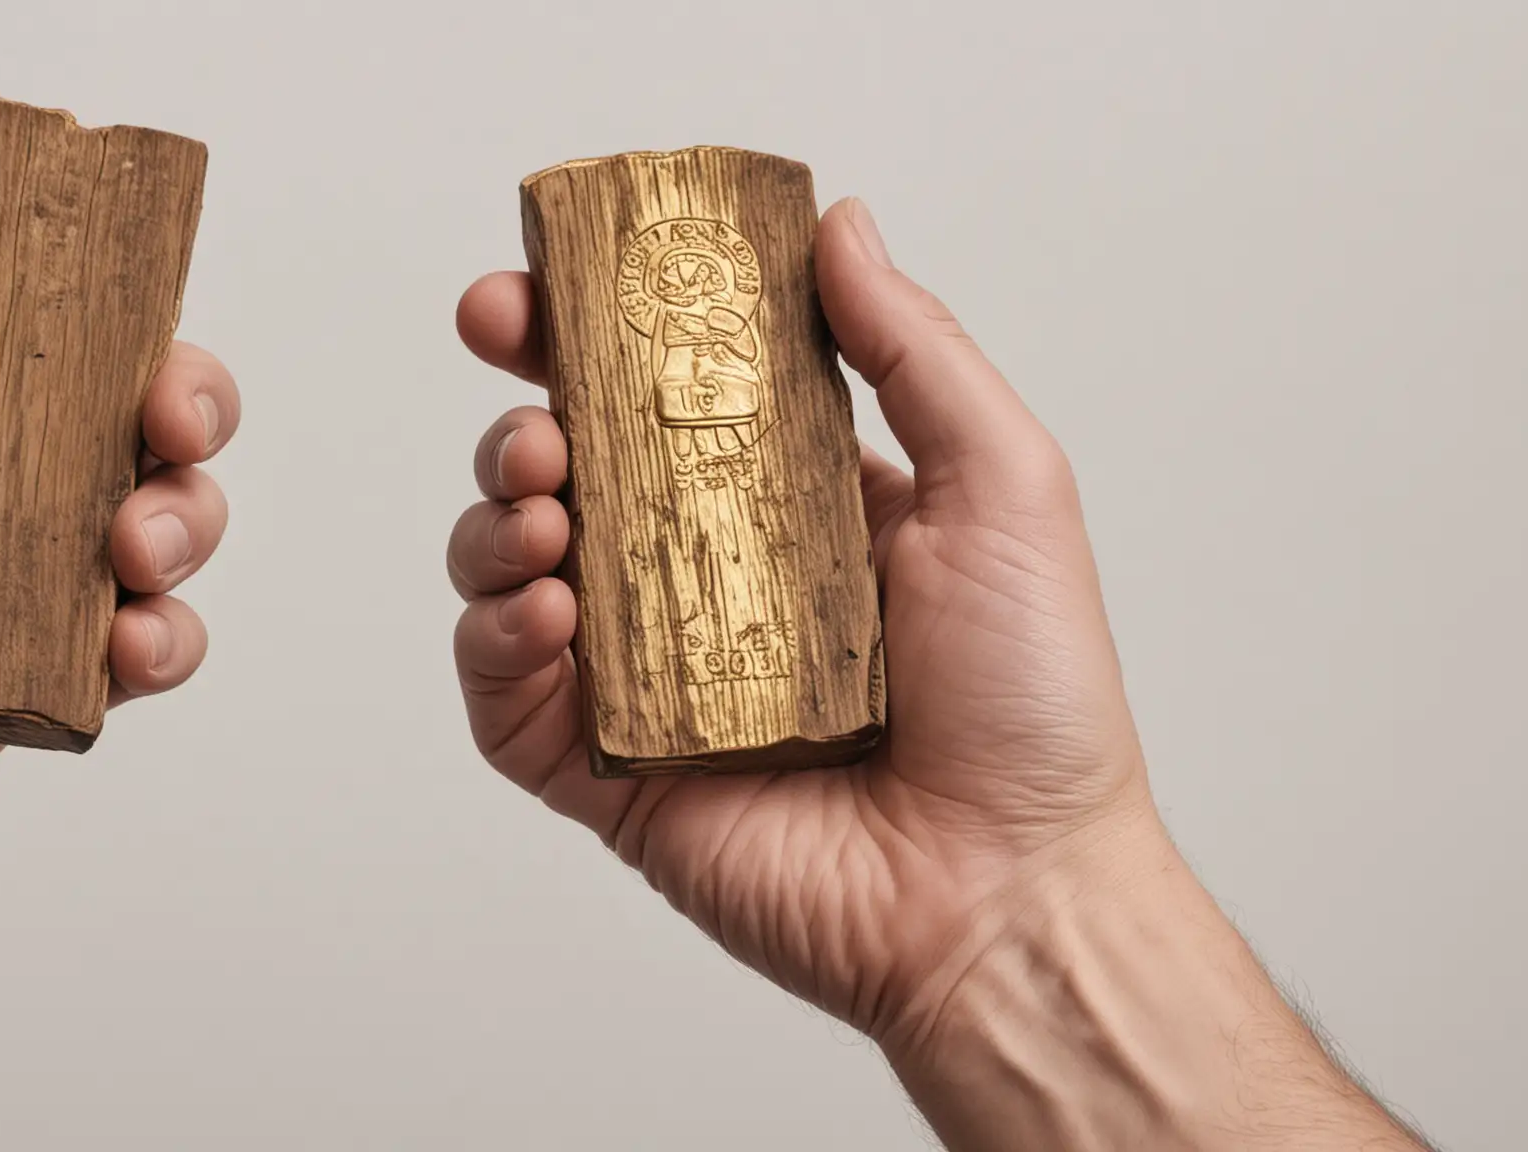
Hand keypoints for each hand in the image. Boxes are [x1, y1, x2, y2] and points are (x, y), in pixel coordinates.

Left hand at [0, 196, 238, 987]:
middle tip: (169, 420)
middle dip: (178, 406)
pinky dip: (164, 641)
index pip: (13, 341)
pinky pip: (132, 657)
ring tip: (136, 546)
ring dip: (182, 519)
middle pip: (113, 428)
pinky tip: (128, 644)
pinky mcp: (20, 699)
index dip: (90, 311)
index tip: (131, 300)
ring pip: (147, 533)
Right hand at [448, 197, 1155, 1045]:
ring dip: (495, 523)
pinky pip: (505, 702)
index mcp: (781, 501)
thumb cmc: (1032, 703)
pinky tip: (544, 614)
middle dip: (517, 423)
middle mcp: (699, 580)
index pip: (654, 395)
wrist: (1011, 891)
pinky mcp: (608, 774)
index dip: (578, 338)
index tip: (530, 295)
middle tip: (528, 415)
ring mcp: (645, 678)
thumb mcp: (1000, 484)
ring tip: (541, 512)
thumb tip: (837, 226)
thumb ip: (914, 349)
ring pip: (511, 572)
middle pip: (563, 473)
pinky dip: (494, 644)